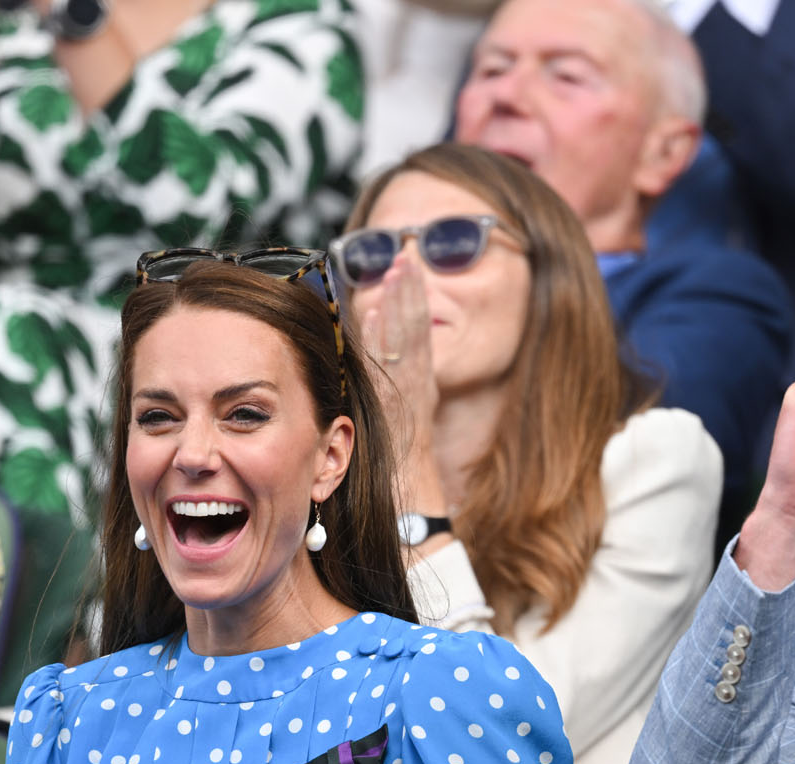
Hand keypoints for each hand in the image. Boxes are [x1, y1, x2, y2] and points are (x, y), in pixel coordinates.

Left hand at [361, 249, 438, 438]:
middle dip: (410, 287)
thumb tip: (388, 342)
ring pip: (403, 336)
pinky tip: (372, 313)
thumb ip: (404, 374)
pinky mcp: (391, 397)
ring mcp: (405, 384)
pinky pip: (384, 361)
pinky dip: (379, 336)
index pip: (421, 324)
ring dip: (398, 302)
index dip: (416, 293)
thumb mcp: (411, 403)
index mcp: (423, 374)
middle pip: (416, 322)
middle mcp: (417, 375)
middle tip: (404, 255)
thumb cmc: (404, 445)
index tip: (409, 264)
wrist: (410, 477)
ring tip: (394, 271)